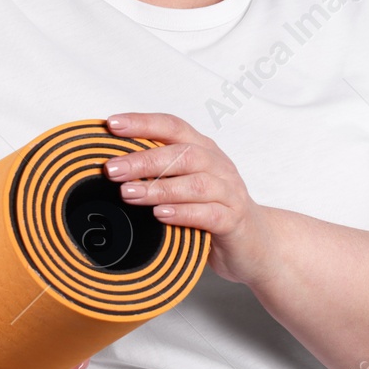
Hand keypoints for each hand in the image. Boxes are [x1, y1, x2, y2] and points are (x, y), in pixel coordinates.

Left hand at [103, 112, 278, 287]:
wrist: (258, 245)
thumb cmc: (213, 213)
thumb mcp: (185, 188)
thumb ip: (158, 175)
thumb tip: (110, 170)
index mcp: (204, 150)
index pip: (173, 127)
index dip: (143, 123)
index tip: (112, 125)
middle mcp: (218, 166)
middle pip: (183, 153)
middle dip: (144, 160)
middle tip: (112, 170)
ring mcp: (229, 193)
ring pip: (195, 183)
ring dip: (159, 187)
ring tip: (129, 194)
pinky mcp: (234, 221)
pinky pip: (209, 214)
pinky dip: (184, 213)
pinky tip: (161, 215)